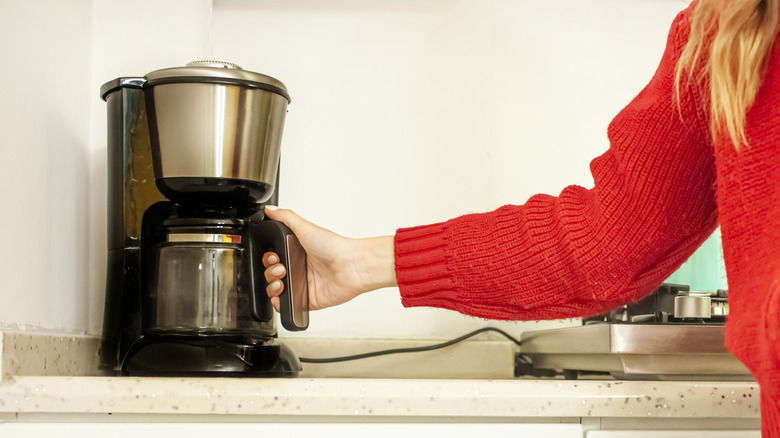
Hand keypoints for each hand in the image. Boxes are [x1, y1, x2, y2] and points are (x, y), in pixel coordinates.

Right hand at [262, 206, 396, 311]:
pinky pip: (288, 306)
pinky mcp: (308, 300)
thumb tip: (271, 209)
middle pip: (272, 274)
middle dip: (270, 272)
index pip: (274, 257)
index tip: (274, 256)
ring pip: (277, 290)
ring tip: (282, 280)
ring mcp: (304, 285)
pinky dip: (280, 304)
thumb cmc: (335, 247)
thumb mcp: (306, 227)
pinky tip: (281, 296)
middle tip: (281, 268)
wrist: (351, 266)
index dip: (269, 258)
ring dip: (272, 287)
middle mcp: (300, 268)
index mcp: (298, 252)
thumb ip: (286, 217)